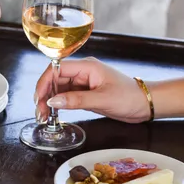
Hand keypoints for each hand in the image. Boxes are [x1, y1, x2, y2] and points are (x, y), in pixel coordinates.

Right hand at [34, 57, 150, 123]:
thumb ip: (75, 100)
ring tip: (44, 116)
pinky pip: (64, 96)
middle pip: (54, 79)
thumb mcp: (102, 100)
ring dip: (48, 101)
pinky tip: (53, 113)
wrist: (144, 104)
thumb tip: (52, 101)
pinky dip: (57, 105)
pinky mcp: (83, 92)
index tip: (39, 99)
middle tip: (40, 112)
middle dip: (44, 94)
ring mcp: (82, 82)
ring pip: (57, 89)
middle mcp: (82, 72)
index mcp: (87, 66)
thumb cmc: (129, 97)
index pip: (57, 69)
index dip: (44, 82)